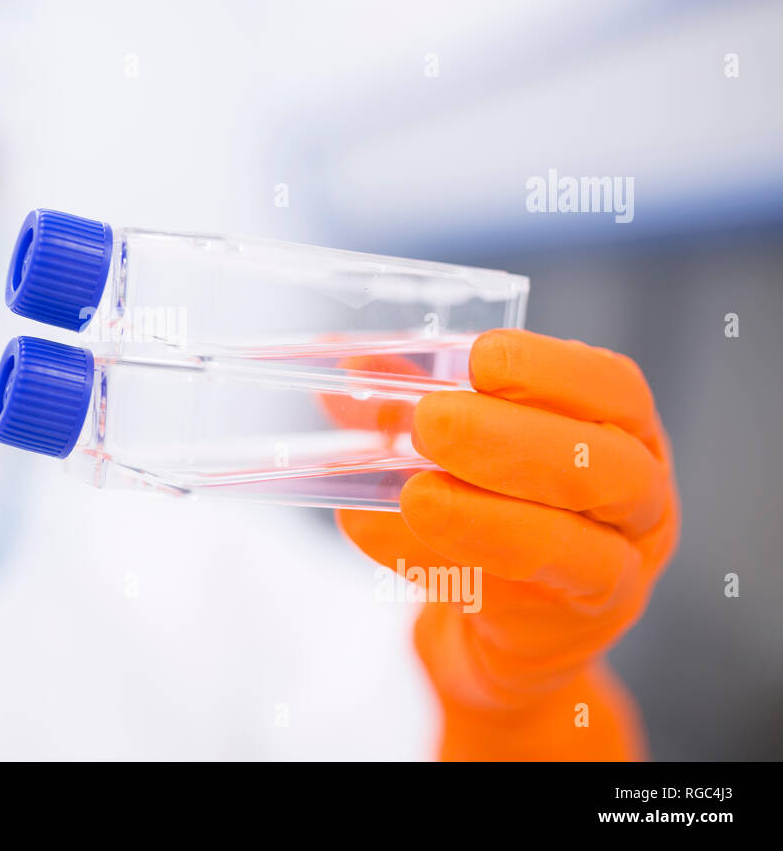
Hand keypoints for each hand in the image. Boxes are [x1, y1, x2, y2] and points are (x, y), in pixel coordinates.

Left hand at [338, 329, 678, 759]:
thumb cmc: (493, 510)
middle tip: (432, 423)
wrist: (505, 626)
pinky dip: (445, 566)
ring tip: (415, 494)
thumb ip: (411, 399)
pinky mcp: (569, 632)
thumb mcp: (454, 444)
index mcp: (622, 430)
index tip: (481, 358)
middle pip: (609, 469)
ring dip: (487, 517)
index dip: (551, 370)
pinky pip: (518, 601)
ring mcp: (618, 573)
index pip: (614, 388)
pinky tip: (385, 536)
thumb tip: (350, 356)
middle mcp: (639, 499)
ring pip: (578, 550)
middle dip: (515, 441)